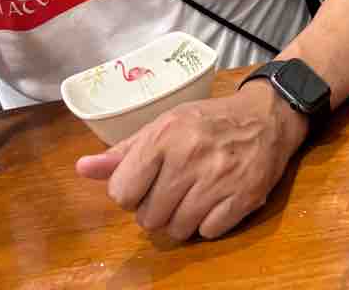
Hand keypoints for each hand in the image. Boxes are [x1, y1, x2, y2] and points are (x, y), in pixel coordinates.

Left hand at [74, 81, 307, 240]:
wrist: (267, 116)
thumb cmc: (209, 121)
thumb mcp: (165, 125)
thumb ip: (124, 152)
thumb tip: (82, 169)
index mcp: (164, 136)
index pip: (122, 192)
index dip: (131, 193)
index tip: (146, 182)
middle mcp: (189, 157)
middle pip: (149, 217)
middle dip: (157, 208)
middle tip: (174, 188)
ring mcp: (219, 180)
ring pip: (177, 229)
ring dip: (182, 219)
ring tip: (194, 195)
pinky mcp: (244, 197)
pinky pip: (208, 233)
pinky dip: (209, 223)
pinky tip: (216, 200)